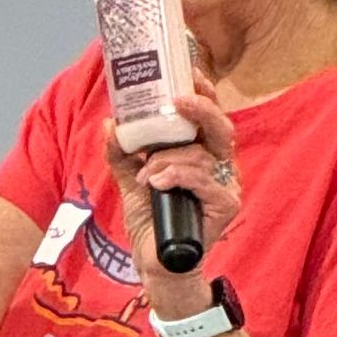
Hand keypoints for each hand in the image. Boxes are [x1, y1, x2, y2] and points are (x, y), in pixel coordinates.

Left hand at [104, 72, 242, 314]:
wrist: (155, 264)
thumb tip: (110, 123)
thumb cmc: (151, 222)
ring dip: (168, 159)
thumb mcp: (131, 182)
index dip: (202, 93)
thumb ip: (123, 154)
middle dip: (200, 108)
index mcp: (200, 154)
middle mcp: (218, 166)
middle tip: (178, 99)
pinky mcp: (226, 205)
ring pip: (202, 154)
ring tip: (146, 175)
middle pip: (220, 126)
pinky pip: (204, 179)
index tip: (187, 72)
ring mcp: (225, 185)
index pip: (207, 118)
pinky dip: (177, 175)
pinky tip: (157, 182)